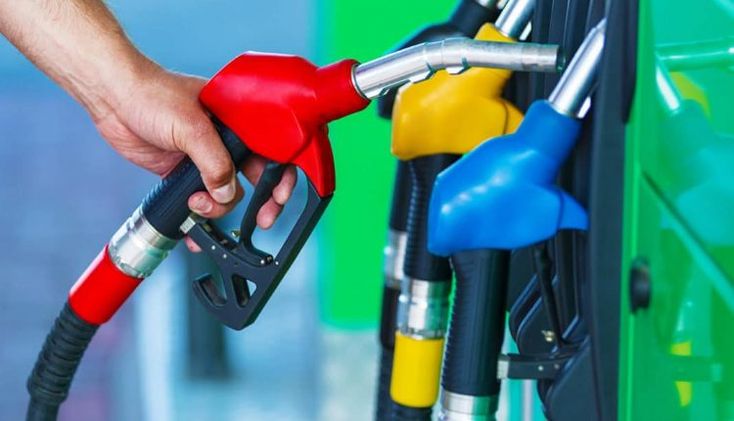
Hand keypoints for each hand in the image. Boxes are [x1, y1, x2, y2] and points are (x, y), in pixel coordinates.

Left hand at [93, 65, 296, 250]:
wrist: (114, 99)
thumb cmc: (153, 94)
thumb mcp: (191, 127)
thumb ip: (215, 162)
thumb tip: (226, 193)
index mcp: (237, 122)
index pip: (272, 151)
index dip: (282, 176)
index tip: (278, 198)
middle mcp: (226, 140)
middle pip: (255, 178)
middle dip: (261, 202)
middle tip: (261, 220)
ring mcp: (205, 158)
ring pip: (227, 194)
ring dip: (217, 208)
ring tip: (196, 203)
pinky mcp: (184, 173)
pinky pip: (201, 200)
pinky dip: (199, 218)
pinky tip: (194, 229)